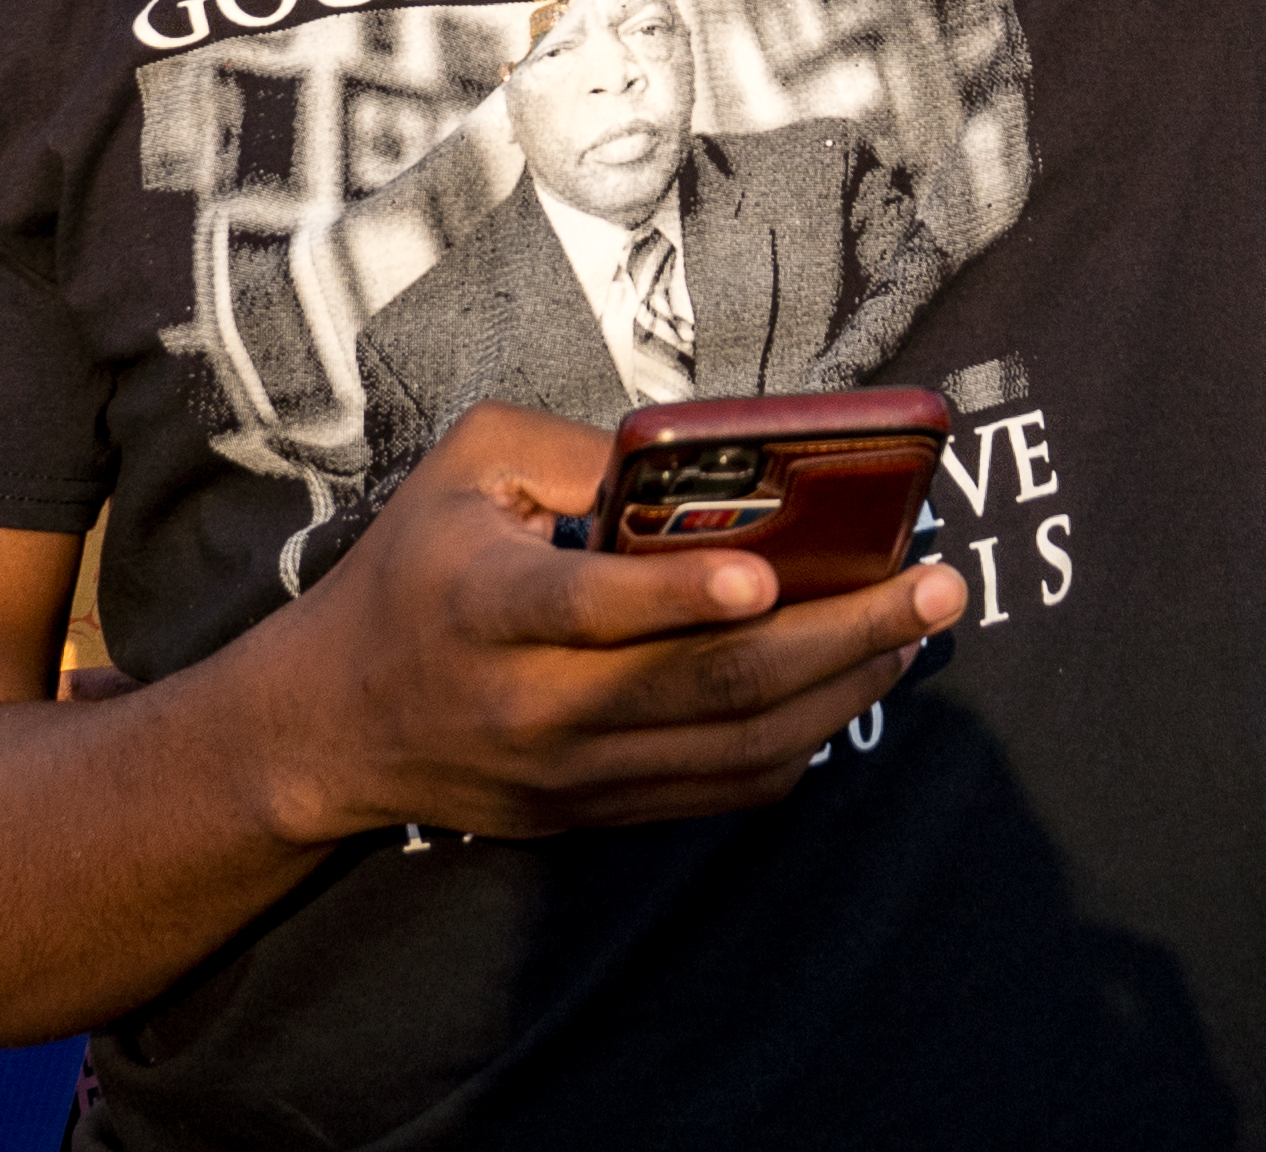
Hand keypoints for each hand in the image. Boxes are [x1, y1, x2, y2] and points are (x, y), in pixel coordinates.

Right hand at [251, 403, 959, 842]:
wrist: (330, 729)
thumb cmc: (411, 569)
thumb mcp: (467, 465)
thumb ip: (581, 450)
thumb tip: (704, 455)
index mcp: (486, 606)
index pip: (589, 608)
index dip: (680, 595)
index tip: (766, 573)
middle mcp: (531, 704)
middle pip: (705, 686)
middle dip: (840, 637)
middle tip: (936, 587)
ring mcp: (567, 773)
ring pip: (731, 748)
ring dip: (843, 692)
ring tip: (915, 631)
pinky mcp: (591, 815)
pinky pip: (716, 792)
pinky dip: (798, 745)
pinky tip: (850, 687)